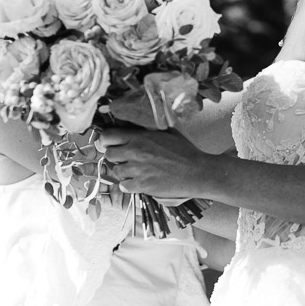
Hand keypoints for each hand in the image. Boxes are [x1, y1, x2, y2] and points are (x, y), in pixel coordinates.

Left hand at [98, 127, 213, 197]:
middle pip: (109, 155)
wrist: (197, 172)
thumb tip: (144, 118)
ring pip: (116, 171)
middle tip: (126, 160)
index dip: (107, 141)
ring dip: (124, 173)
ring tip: (136, 172)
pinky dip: (130, 186)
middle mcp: (135, 151)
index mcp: (140, 136)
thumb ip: (152, 126)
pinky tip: (140, 182)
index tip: (112, 145)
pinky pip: (123, 186)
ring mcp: (137, 169)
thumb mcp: (168, 131)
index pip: (108, 136)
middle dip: (116, 158)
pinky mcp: (142, 185)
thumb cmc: (186, 151)